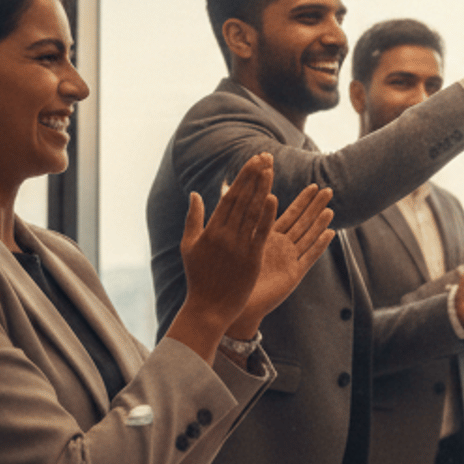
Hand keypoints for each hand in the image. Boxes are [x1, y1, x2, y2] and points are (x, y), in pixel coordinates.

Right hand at [175, 153, 280, 337]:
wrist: (208, 307)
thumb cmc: (198, 278)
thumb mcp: (189, 246)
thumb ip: (193, 219)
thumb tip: (196, 194)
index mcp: (210, 230)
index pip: (230, 197)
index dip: (243, 177)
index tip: (254, 161)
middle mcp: (224, 235)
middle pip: (242, 199)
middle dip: (254, 176)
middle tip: (266, 156)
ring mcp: (238, 247)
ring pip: (252, 212)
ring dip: (262, 189)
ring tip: (271, 169)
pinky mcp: (251, 259)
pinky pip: (261, 234)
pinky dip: (267, 216)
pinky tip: (274, 198)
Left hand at [228, 182, 335, 336]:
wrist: (229, 303)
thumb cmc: (225, 276)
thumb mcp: (225, 243)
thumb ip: (230, 219)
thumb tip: (210, 194)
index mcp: (265, 237)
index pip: (285, 213)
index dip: (300, 200)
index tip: (312, 184)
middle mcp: (280, 246)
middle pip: (301, 222)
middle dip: (314, 206)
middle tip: (327, 189)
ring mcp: (288, 260)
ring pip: (308, 236)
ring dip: (319, 222)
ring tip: (330, 207)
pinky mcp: (293, 274)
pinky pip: (309, 257)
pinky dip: (319, 245)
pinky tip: (330, 233)